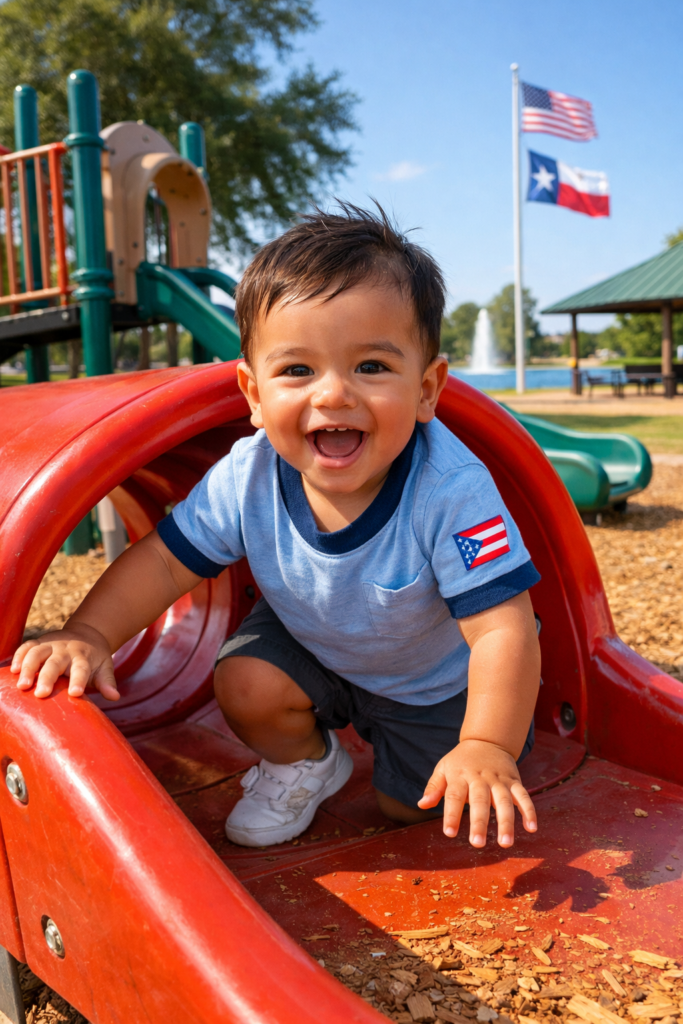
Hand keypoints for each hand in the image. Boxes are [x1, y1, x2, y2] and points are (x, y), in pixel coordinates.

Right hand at [11, 623, 119, 700]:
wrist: (87, 634)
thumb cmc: (94, 659)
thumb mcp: (105, 668)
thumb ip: (107, 682)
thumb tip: (115, 696)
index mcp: (84, 658)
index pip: (82, 669)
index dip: (79, 680)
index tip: (75, 693)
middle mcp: (66, 650)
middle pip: (55, 663)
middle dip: (48, 678)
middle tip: (41, 694)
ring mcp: (51, 645)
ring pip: (37, 653)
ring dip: (28, 668)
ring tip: (22, 686)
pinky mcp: (39, 643)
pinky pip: (27, 647)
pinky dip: (19, 656)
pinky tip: (12, 670)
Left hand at [417, 738, 536, 847]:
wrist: (487, 740)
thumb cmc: (461, 761)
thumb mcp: (443, 768)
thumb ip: (434, 787)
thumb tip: (421, 804)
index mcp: (460, 775)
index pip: (454, 796)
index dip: (451, 814)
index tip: (449, 833)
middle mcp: (480, 778)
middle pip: (480, 800)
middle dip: (479, 822)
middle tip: (477, 844)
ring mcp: (499, 780)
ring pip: (504, 801)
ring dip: (506, 822)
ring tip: (505, 844)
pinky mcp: (514, 781)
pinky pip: (523, 795)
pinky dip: (529, 811)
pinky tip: (531, 828)